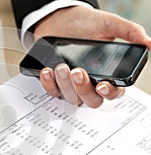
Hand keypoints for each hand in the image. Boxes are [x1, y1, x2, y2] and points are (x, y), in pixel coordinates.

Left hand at [34, 6, 150, 107]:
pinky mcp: (55, 83)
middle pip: (91, 100)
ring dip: (65, 84)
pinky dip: (49, 83)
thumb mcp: (107, 24)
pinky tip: (48, 70)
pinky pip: (52, 91)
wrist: (58, 19)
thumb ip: (128, 32)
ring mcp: (71, 85)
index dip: (109, 93)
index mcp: (106, 73)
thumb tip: (149, 43)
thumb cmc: (83, 23)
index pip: (113, 92)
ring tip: (62, 66)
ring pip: (71, 97)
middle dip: (83, 88)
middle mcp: (89, 83)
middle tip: (78, 71)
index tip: (102, 85)